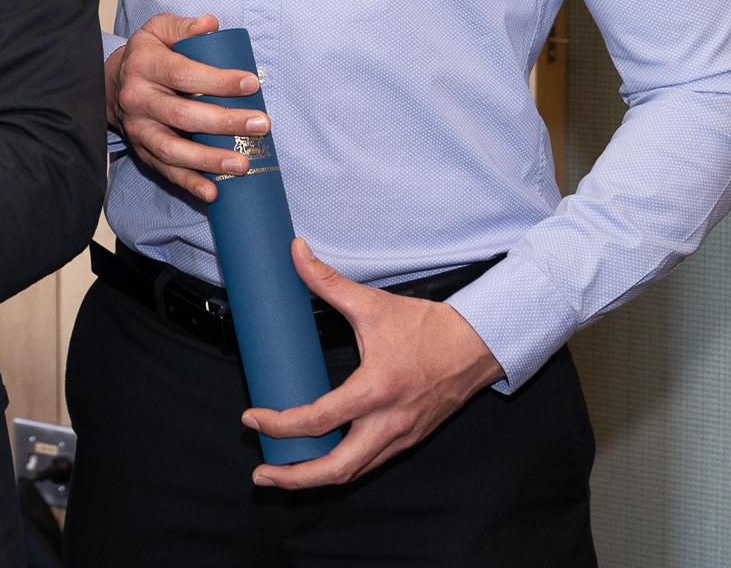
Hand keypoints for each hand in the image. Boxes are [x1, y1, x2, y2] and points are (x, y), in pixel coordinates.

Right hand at [108, 11, 266, 201]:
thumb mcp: (159, 31)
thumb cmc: (147, 56)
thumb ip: (184, 27)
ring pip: (172, 149)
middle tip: (261, 125)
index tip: (252, 84)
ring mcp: (138, 129)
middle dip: (225, 122)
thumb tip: (212, 25)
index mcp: (144, 65)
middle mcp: (137, 99)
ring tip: (243, 164)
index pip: (183, 73)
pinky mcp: (141, 151)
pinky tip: (213, 192)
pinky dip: (189, 183)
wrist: (108, 85)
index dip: (218, 80)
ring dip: (209, 160)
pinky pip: (165, 171)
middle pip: (181, 115)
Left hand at [243, 239, 504, 488]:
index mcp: (376, 390)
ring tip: (283, 474)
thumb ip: (326, 280)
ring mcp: (402, 437)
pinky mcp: (409, 440)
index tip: (252, 418)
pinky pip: (371, 463)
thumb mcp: (371, 304)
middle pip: (337, 469)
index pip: (318, 420)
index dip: (279, 424)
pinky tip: (321, 462)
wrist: (478, 345)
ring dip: (316, 478)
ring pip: (355, 473)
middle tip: (262, 475)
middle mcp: (389, 423)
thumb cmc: (427, 327)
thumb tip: (295, 252)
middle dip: (295, 478)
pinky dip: (342, 469)